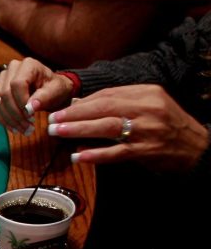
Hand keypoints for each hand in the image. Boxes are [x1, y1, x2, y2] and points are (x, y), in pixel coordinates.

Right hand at [0, 57, 74, 132]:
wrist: (51, 90)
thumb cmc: (55, 88)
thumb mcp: (56, 91)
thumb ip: (44, 97)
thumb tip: (29, 108)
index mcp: (28, 65)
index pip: (17, 84)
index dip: (21, 101)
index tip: (32, 116)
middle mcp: (11, 69)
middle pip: (5, 94)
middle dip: (15, 114)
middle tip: (28, 128)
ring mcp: (2, 79)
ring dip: (9, 120)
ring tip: (23, 131)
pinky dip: (3, 120)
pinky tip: (13, 128)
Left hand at [48, 85, 209, 171]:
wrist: (195, 146)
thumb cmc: (165, 124)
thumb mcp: (148, 105)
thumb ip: (118, 103)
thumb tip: (80, 105)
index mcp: (146, 93)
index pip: (107, 94)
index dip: (81, 102)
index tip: (61, 108)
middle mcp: (147, 108)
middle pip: (103, 108)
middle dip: (74, 114)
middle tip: (52, 120)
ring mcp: (147, 130)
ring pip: (107, 127)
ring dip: (79, 130)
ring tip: (57, 132)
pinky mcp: (146, 150)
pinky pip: (116, 152)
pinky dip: (96, 154)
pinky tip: (78, 155)